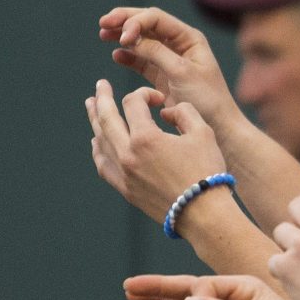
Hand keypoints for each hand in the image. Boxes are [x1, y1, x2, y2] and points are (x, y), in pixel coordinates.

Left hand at [87, 81, 229, 223]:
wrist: (204, 214)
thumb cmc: (207, 171)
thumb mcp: (203, 132)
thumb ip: (183, 111)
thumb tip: (165, 112)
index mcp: (146, 138)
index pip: (133, 103)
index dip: (145, 94)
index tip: (159, 100)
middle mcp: (128, 155)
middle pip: (106, 118)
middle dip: (103, 98)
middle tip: (100, 85)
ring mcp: (124, 174)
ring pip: (101, 141)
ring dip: (95, 121)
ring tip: (91, 107)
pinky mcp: (126, 189)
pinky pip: (103, 165)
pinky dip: (98, 150)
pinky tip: (97, 142)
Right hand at [99, 5, 240, 131]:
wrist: (219, 126)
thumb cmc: (207, 98)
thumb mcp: (181, 72)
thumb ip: (156, 52)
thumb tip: (130, 37)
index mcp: (189, 38)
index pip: (156, 18)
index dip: (135, 22)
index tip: (122, 37)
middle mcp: (179, 44)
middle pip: (147, 23)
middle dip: (124, 21)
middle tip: (103, 23)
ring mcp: (169, 59)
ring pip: (142, 40)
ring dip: (123, 36)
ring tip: (103, 34)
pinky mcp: (162, 76)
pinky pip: (142, 61)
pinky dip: (128, 56)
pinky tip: (116, 55)